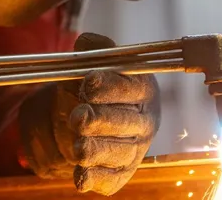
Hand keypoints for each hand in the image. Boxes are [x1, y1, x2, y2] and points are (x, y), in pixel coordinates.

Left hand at [19, 33, 160, 195]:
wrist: (83, 121)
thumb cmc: (91, 89)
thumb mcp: (91, 64)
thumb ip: (92, 49)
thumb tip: (86, 40)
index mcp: (142, 89)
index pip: (132, 88)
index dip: (111, 85)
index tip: (89, 81)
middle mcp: (143, 121)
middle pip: (126, 123)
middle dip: (101, 120)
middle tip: (79, 117)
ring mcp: (134, 150)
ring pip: (118, 153)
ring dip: (97, 151)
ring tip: (78, 147)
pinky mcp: (120, 173)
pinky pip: (111, 179)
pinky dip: (95, 178)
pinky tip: (81, 176)